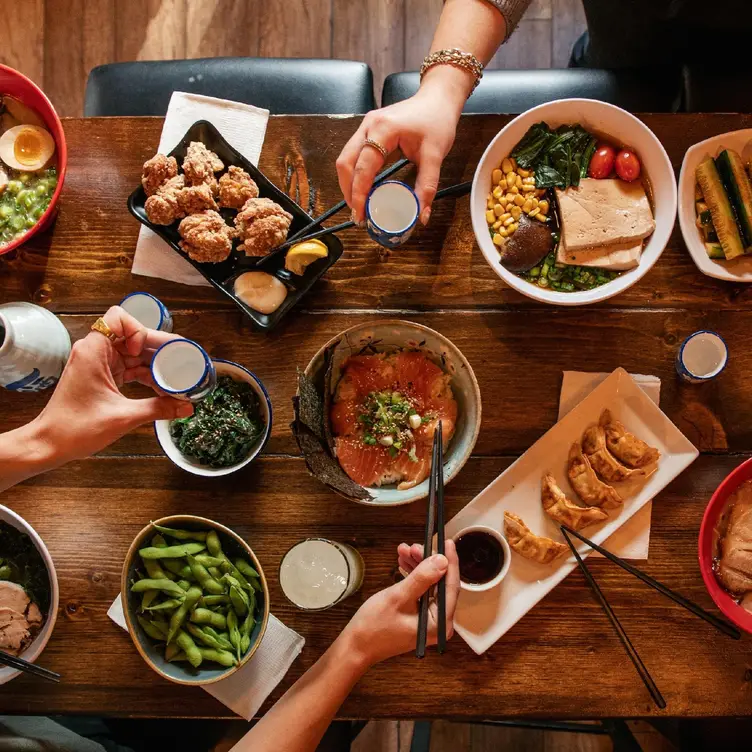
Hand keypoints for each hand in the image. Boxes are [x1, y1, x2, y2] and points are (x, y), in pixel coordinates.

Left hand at [33, 306, 192, 462]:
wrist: (50, 444)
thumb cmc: (75, 428)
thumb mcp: (123, 417)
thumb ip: (158, 408)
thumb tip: (187, 406)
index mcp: (93, 352)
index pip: (119, 318)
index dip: (138, 330)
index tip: (146, 352)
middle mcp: (96, 352)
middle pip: (134, 337)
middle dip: (159, 349)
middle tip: (183, 361)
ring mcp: (99, 364)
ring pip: (135, 354)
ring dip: (156, 365)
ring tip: (177, 378)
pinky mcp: (103, 377)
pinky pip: (130, 368)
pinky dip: (147, 376)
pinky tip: (163, 389)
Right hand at [336, 83, 460, 226]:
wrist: (437, 99)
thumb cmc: (437, 120)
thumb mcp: (435, 155)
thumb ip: (427, 186)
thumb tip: (421, 215)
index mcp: (383, 129)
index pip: (363, 167)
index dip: (359, 193)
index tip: (360, 214)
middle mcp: (369, 126)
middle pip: (345, 162)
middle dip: (348, 190)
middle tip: (358, 214)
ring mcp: (366, 127)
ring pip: (346, 159)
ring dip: (349, 183)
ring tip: (359, 204)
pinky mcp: (368, 131)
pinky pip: (354, 155)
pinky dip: (355, 174)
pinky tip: (364, 189)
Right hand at [344, 539, 459, 666]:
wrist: (355, 646)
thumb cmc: (374, 627)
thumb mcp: (398, 597)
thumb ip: (422, 578)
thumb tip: (442, 561)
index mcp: (439, 623)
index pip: (451, 586)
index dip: (450, 561)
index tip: (447, 542)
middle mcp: (438, 623)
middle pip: (440, 583)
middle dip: (427, 561)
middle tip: (414, 546)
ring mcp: (428, 620)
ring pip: (429, 584)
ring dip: (418, 566)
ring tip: (405, 550)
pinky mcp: (418, 616)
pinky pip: (420, 590)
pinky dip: (412, 576)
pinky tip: (403, 562)